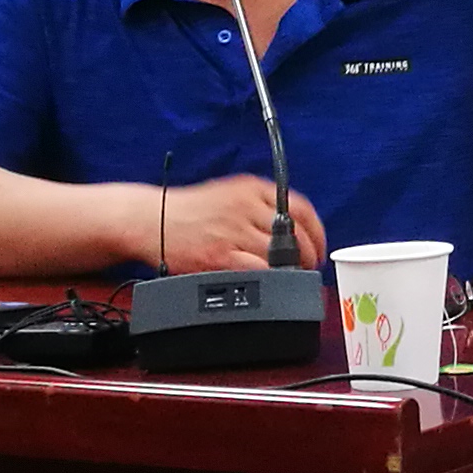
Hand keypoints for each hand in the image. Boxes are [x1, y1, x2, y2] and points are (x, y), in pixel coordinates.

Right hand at [151, 172, 325, 270]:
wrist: (151, 218)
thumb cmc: (191, 209)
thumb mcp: (230, 193)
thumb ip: (260, 204)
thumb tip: (295, 227)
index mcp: (252, 188)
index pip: (301, 207)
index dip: (317, 231)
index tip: (320, 246)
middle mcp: (245, 206)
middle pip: (294, 234)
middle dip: (307, 255)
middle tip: (308, 267)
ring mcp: (232, 231)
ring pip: (278, 254)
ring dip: (290, 270)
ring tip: (290, 277)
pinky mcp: (219, 256)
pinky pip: (255, 271)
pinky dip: (267, 279)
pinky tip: (268, 283)